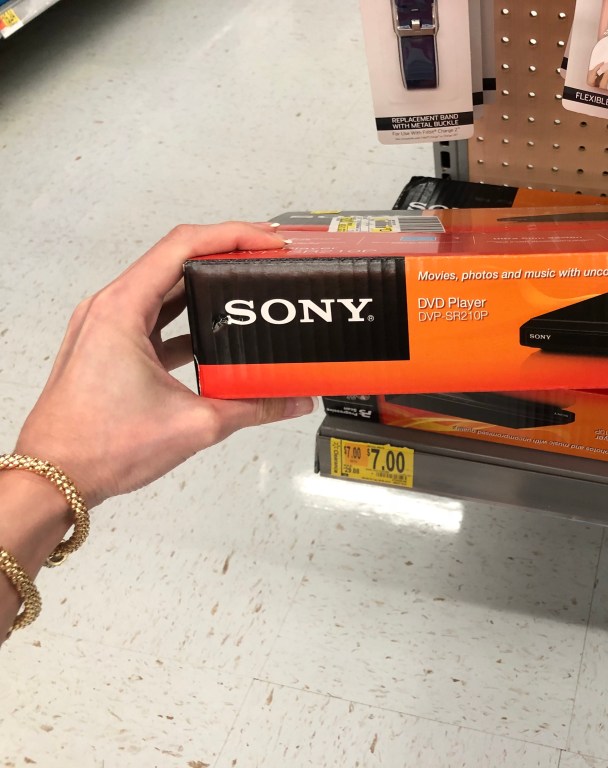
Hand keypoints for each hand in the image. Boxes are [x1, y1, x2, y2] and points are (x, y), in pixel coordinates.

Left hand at [14, 222, 314, 506]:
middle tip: (267, 256)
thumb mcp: (195, 424)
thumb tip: (291, 400)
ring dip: (207, 285)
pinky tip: (218, 333)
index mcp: (122, 309)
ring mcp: (106, 326)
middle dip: (226, 253)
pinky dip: (189, 317)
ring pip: (165, 287)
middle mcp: (109, 309)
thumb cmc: (98, 446)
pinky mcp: (110, 346)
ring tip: (248, 287)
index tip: (268, 242)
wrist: (54, 477)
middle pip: (176, 258)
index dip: (233, 235)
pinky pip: (155, 316)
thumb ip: (255, 407)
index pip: (184, 245)